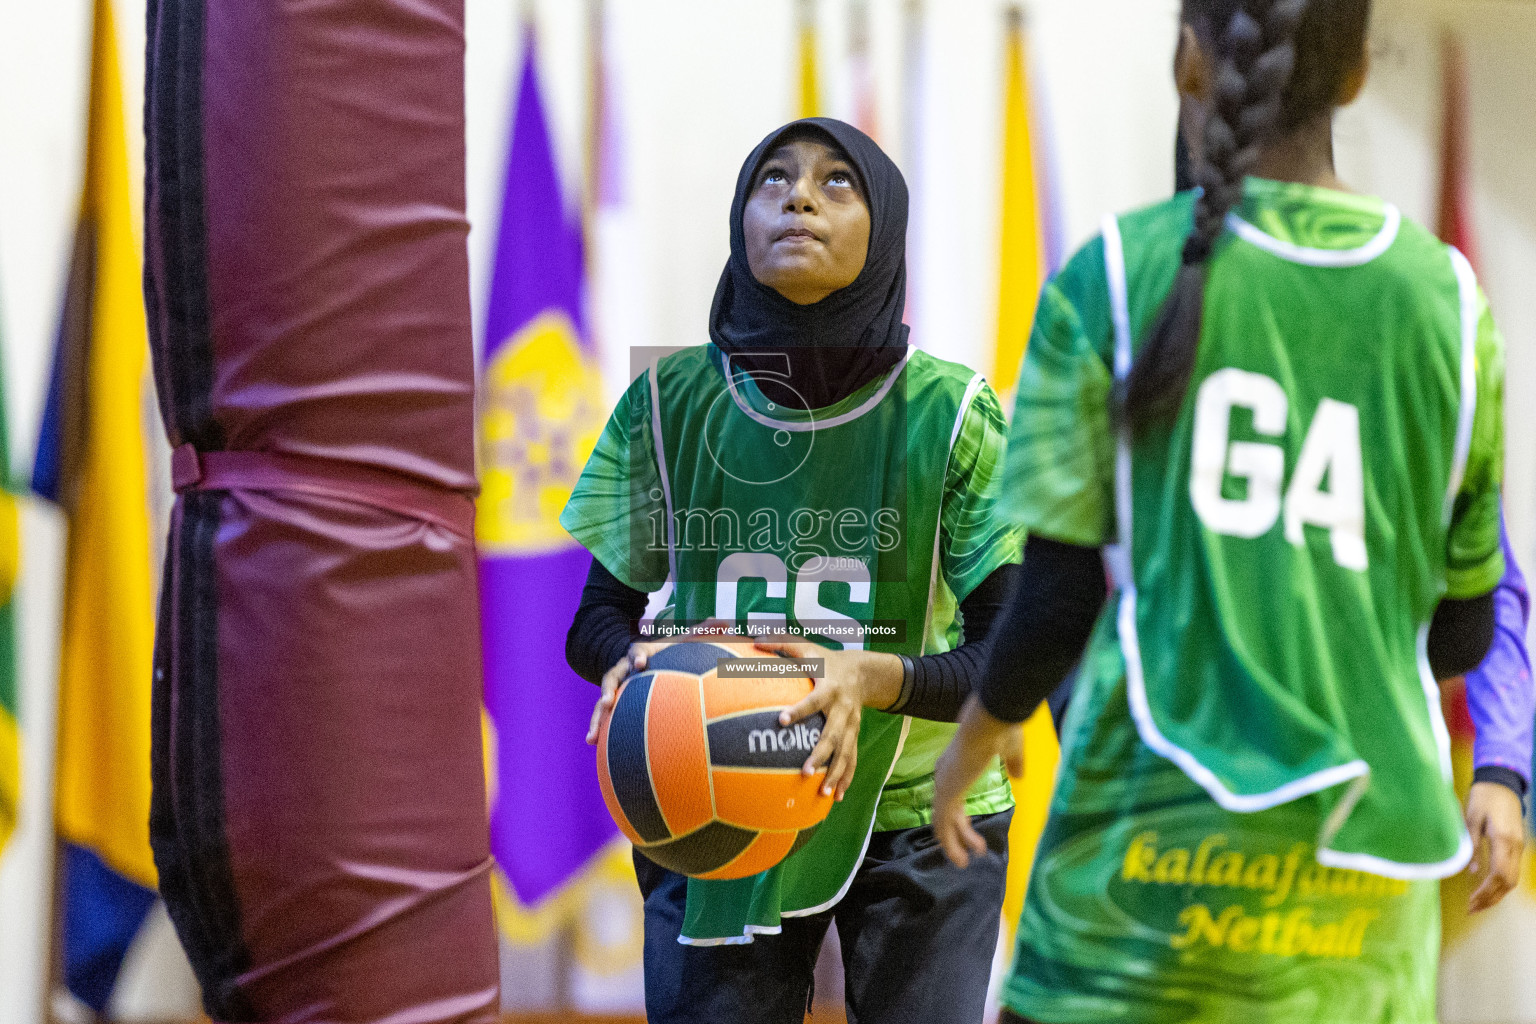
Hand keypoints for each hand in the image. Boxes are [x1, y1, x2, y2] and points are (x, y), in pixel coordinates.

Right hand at [586, 620, 733, 744]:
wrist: (647, 661)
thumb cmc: (669, 653)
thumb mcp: (683, 642)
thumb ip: (702, 633)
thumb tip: (725, 622)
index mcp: (641, 654)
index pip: (636, 652)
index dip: (637, 656)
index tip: (641, 664)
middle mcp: (623, 669)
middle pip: (611, 677)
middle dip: (608, 689)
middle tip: (607, 701)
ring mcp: (616, 686)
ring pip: (602, 700)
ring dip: (597, 717)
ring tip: (592, 736)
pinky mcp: (613, 702)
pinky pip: (603, 715)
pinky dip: (598, 728)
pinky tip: (592, 744)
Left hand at [753, 639, 900, 801]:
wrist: (864, 672)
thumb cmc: (826, 660)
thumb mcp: (807, 647)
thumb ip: (781, 644)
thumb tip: (754, 640)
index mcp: (829, 688)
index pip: (813, 700)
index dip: (799, 710)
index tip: (781, 721)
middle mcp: (843, 709)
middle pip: (833, 735)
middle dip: (820, 754)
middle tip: (805, 771)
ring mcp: (851, 725)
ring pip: (846, 753)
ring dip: (836, 774)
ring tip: (823, 793)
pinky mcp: (854, 736)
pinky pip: (852, 760)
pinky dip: (846, 778)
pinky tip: (836, 797)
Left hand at [933, 695, 1023, 868]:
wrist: (991, 720)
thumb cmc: (1000, 729)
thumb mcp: (1012, 750)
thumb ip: (1014, 763)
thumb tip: (1019, 776)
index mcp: (956, 763)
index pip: (952, 795)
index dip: (960, 814)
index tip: (971, 827)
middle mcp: (945, 774)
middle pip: (947, 811)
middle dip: (960, 832)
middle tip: (976, 848)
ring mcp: (944, 784)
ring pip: (942, 822)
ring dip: (954, 843)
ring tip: (965, 862)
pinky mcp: (947, 793)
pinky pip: (942, 826)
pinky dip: (949, 844)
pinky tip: (960, 858)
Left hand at [1465, 780, 1525, 913]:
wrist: (1502, 782)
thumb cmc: (1483, 797)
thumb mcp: (1471, 818)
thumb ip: (1471, 844)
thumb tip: (1472, 871)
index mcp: (1503, 840)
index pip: (1499, 875)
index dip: (1486, 892)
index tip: (1471, 902)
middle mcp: (1515, 847)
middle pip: (1508, 882)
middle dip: (1491, 898)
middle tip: (1472, 909)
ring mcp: (1519, 847)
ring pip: (1513, 879)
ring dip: (1497, 894)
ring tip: (1478, 904)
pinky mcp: (1517, 845)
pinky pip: (1512, 870)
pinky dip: (1501, 884)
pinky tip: (1488, 889)